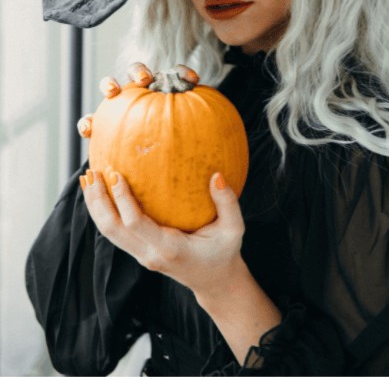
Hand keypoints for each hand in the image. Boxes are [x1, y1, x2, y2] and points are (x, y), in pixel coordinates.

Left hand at [80, 168, 245, 299]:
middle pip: (111, 229)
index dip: (122, 199)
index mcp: (170, 248)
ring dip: (95, 206)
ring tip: (88, 179)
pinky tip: (101, 193)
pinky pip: (114, 232)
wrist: (214, 281)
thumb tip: (216, 175)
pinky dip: (103, 212)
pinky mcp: (139, 252)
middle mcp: (150, 254)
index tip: (115, 174)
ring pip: (108, 232)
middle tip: (92, 172)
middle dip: (98, 200)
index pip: (136, 223)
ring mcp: (141, 255)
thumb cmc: (225, 252)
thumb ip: (227, 202)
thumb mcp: (234, 228)